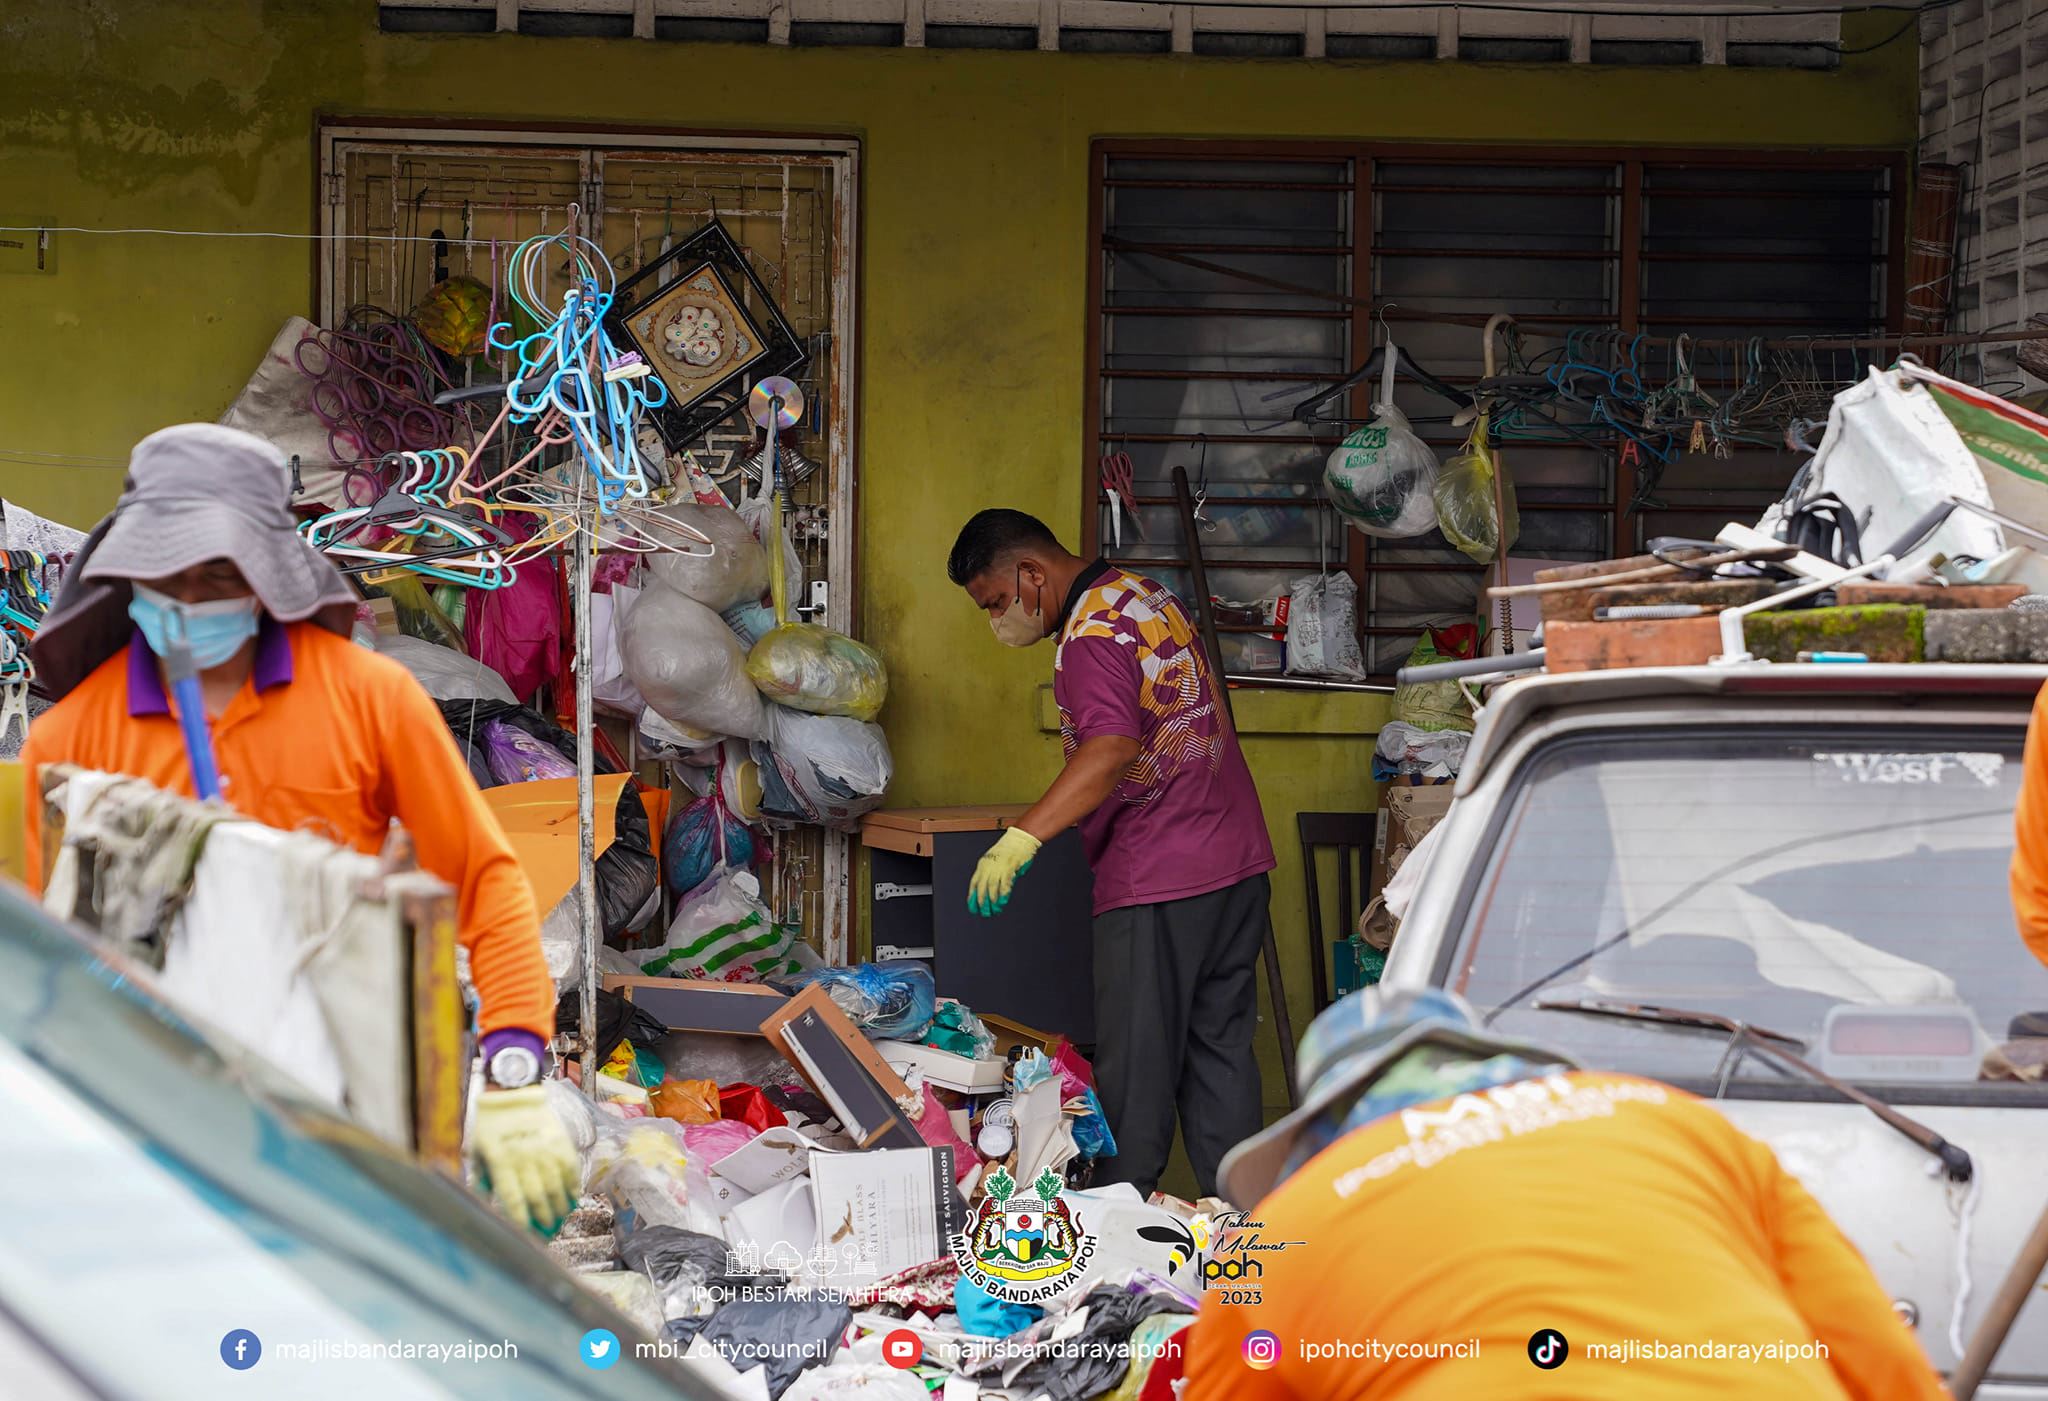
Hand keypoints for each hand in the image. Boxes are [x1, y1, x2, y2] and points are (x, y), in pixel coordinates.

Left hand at [472, 1085, 579, 1234]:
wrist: (513, 1091)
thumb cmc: (490, 1123)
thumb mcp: (476, 1149)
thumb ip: (480, 1177)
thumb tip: (483, 1200)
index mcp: (501, 1161)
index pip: (512, 1198)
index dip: (520, 1220)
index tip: (526, 1235)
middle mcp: (525, 1157)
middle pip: (537, 1197)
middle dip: (544, 1219)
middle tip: (548, 1232)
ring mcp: (545, 1149)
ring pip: (556, 1186)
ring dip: (560, 1207)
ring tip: (561, 1219)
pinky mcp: (560, 1140)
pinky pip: (571, 1168)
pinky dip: (574, 1186)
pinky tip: (574, 1198)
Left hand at [968, 827, 1041, 916]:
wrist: (1020, 838)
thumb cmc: (1009, 850)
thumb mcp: (996, 860)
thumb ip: (993, 873)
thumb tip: (993, 889)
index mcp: (983, 864)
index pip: (974, 882)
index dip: (972, 895)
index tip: (972, 905)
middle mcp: (988, 865)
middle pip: (981, 886)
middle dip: (981, 901)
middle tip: (983, 911)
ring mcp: (998, 866)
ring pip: (991, 886)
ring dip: (992, 899)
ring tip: (994, 909)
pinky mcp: (1008, 867)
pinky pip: (1004, 883)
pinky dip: (1003, 893)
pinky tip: (1003, 901)